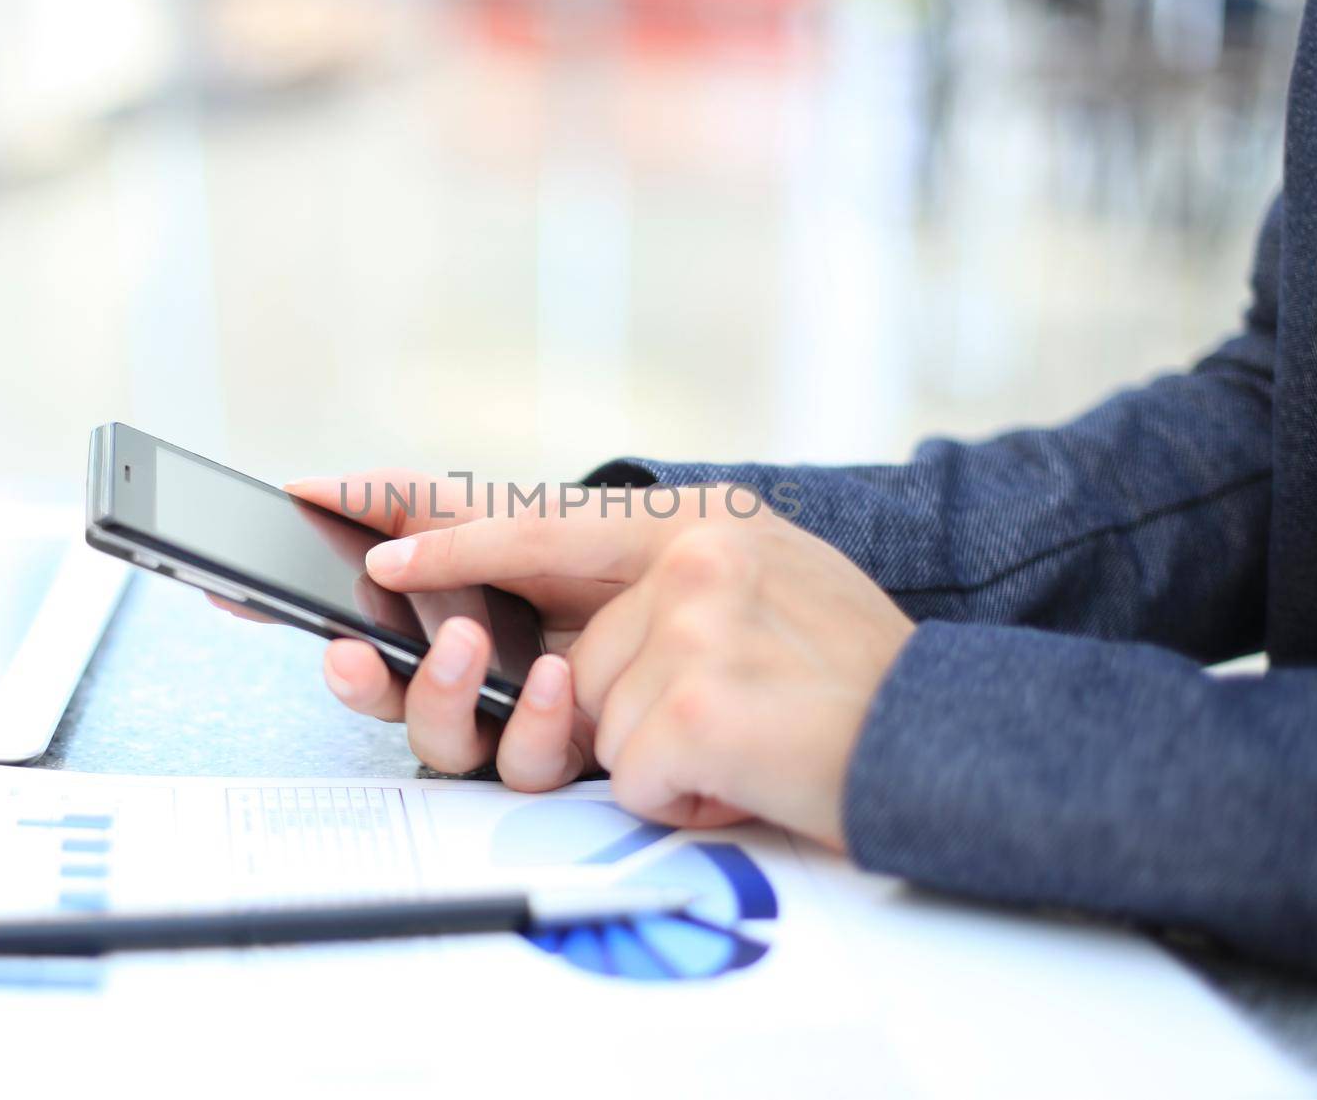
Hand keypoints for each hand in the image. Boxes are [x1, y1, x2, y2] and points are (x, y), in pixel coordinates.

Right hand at [255, 473, 622, 791]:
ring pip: (438, 742)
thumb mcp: (517, 507)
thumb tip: (312, 494)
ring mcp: (512, 713)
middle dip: (358, 680)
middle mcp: (467, 667)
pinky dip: (530, 725)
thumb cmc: (617, 540)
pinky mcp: (562, 748)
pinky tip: (551, 681)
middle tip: (358, 651)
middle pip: (382, 695)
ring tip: (467, 644)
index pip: (353, 618)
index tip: (231, 595)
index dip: (289, 609)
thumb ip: (421, 507)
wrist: (718, 576)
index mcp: (442, 604)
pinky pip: (520, 764)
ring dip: (441, 698)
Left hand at [361, 485, 914, 848]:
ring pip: (592, 725)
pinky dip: (682, 796)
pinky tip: (748, 771)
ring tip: (745, 740)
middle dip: (597, 718)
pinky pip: (628, 775)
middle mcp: (690, 556)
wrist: (944, 739)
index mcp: (697, 521)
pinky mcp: (692, 704)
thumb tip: (556, 639)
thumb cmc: (843, 677)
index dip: (447, 531)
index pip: (539, 520)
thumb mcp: (760, 585)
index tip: (372, 539)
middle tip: (681, 719)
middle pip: (563, 662)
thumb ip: (659, 586)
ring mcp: (690, 626)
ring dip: (659, 759)